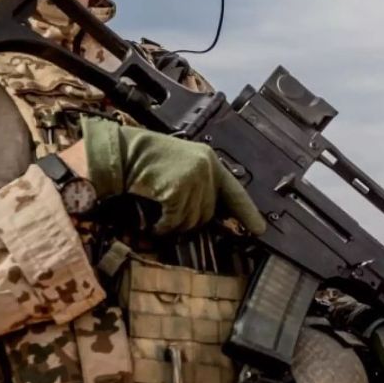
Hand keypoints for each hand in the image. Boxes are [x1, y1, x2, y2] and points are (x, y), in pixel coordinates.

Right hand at [78, 116, 266, 234]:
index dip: (247, 212)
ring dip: (174, 224)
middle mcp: (206, 168)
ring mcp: (193, 178)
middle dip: (189, 219)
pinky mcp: (178, 189)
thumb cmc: (147, 161)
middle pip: (208, 212)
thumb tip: (210, 216)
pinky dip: (163, 227)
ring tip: (160, 216)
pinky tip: (154, 223)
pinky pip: (175, 221)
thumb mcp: (181, 166)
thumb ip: (199, 184)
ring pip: (192, 220)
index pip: (235, 191)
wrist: (124, 153)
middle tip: (170, 215)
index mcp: (209, 161)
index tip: (259, 229)